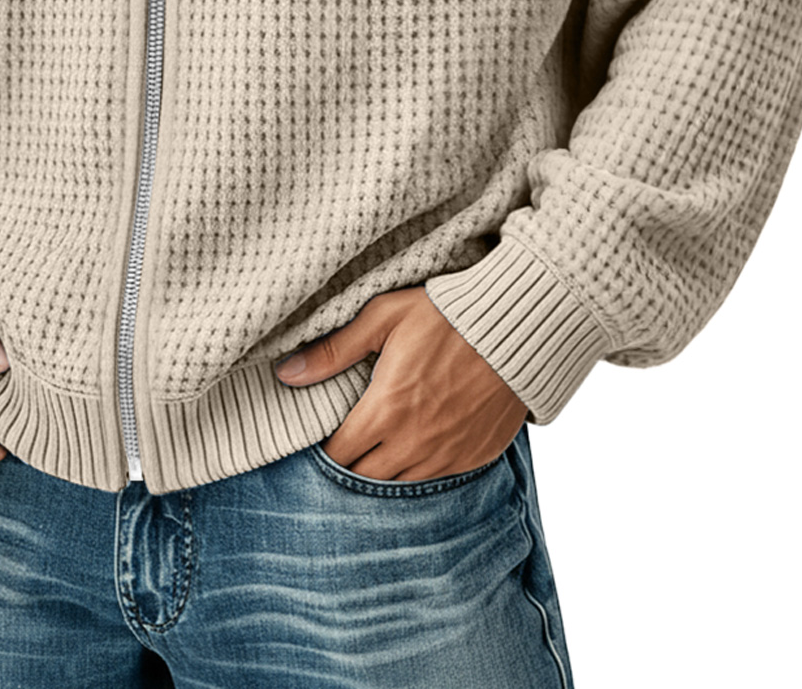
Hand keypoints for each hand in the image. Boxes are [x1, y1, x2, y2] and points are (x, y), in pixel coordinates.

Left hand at [274, 286, 527, 481]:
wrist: (515, 326)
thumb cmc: (445, 315)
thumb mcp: (383, 319)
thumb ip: (333, 351)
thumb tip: (286, 374)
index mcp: (385, 411)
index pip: (338, 455)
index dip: (325, 450)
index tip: (324, 438)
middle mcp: (413, 443)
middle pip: (365, 480)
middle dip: (352, 466)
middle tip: (349, 445)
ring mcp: (446, 455)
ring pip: (401, 485)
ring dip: (386, 471)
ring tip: (380, 448)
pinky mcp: (474, 457)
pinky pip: (438, 479)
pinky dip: (423, 468)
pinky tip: (419, 446)